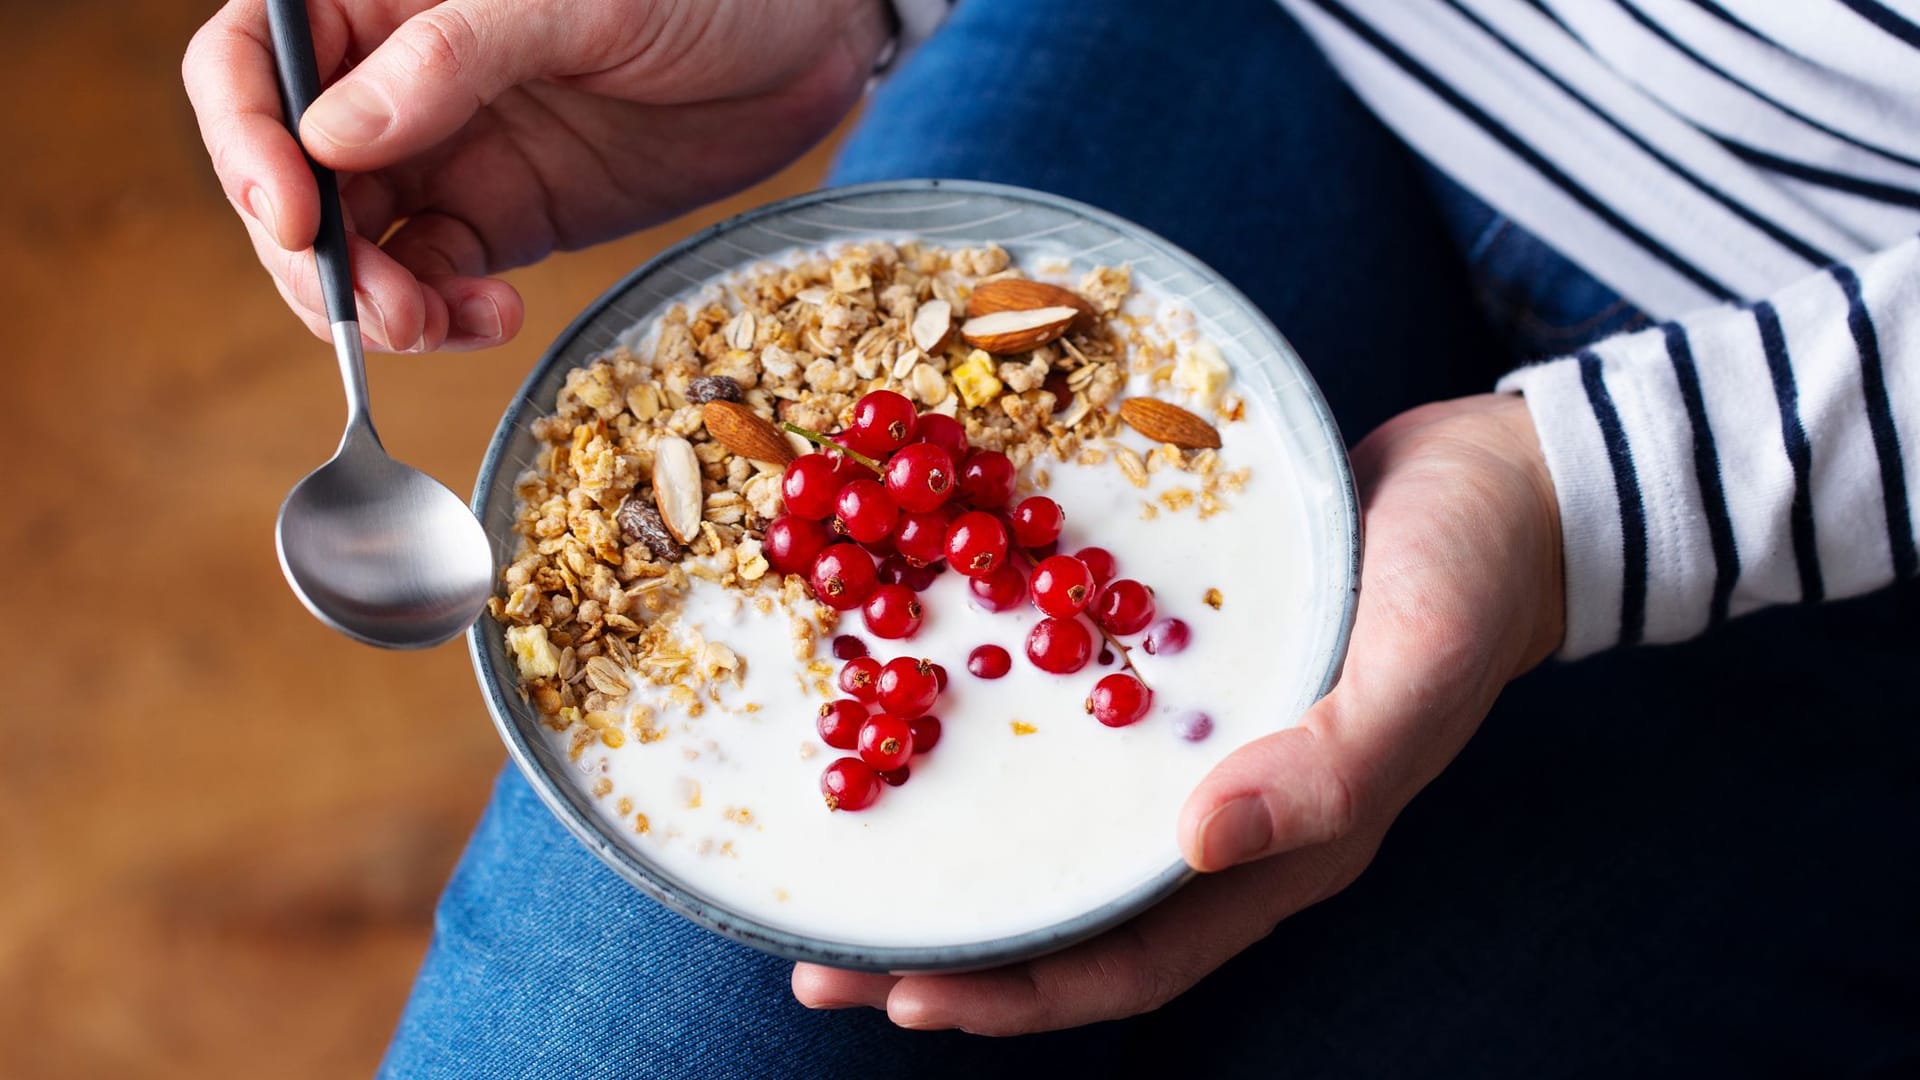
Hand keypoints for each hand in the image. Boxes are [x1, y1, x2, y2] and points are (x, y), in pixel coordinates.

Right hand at [183, 0, 889, 351]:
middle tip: (379, 314)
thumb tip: (333, 137)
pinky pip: (432, 280)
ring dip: (372, 303)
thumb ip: (455, 58)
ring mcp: (445, 153)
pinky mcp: (502, 219)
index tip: (295, 219)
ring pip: (354, 244)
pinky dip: (439, 318)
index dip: (246, 144)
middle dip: (314, 256)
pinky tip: (489, 321)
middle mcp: (392, 78)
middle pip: (290, 175)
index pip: (251, 65)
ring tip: (431, 327)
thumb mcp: (582, 3)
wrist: (807, 40)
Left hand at [792, 393, 1566, 1032]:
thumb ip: (1331, 765)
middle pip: (1066, 913)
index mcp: (1278, 849)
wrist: (1493, 480)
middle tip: (820, 959)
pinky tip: (918, 706)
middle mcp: (1220, 815)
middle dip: (950, 949)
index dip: (1016, 994)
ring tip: (845, 843)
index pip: (1126, 960)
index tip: (900, 994)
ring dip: (954, 852)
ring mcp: (1192, 743)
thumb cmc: (1471, 578)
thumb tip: (1198, 845)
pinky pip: (1067, 729)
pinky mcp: (1170, 669)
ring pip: (1053, 828)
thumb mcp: (1418, 667)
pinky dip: (991, 741)